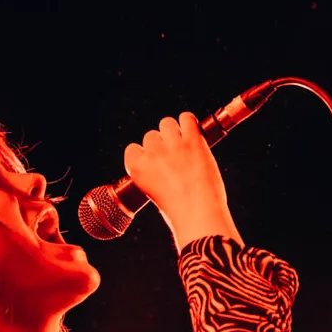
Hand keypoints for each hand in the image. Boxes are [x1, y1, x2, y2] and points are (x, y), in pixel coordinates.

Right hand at [122, 112, 242, 250]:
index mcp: (137, 169)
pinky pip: (187, 118)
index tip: (154, 162)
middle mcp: (152, 154)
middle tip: (175, 159)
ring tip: (184, 145)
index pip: (133, 149)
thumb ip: (154, 176)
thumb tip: (165, 165)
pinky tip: (193, 132)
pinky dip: (189, 122)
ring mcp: (172, 145)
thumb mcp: (155, 196)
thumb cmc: (180, 212)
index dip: (145, 154)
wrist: (199, 213)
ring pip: (167, 123)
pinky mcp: (192, 140)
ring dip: (174, 131)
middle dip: (161, 144)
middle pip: (151, 136)